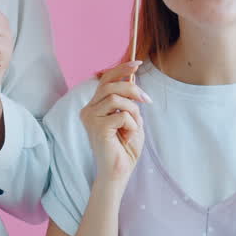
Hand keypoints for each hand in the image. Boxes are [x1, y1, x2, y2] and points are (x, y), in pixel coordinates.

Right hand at [79, 62, 149, 186]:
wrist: (118, 172)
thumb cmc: (124, 148)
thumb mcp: (130, 119)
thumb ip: (128, 101)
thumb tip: (132, 80)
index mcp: (94, 106)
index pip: (104, 79)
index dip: (121, 69)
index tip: (138, 63)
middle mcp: (88, 110)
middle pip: (110, 84)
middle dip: (132, 88)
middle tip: (147, 100)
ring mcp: (90, 118)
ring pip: (116, 98)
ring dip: (133, 111)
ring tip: (135, 126)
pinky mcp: (97, 127)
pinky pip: (121, 115)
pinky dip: (132, 124)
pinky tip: (128, 136)